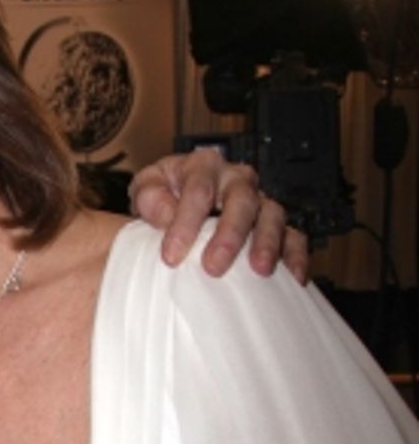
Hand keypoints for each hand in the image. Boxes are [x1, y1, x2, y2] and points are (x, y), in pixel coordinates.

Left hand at [130, 147, 308, 283]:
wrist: (178, 203)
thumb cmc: (165, 195)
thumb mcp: (147, 188)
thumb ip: (151, 197)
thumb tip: (166, 216)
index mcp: (203, 166)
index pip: (198, 190)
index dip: (185, 223)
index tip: (171, 255)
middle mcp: (235, 180)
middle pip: (241, 200)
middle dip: (229, 235)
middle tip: (213, 266)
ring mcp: (259, 201)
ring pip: (272, 215)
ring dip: (267, 243)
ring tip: (258, 270)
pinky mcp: (275, 225)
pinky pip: (294, 235)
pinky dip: (295, 255)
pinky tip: (292, 277)